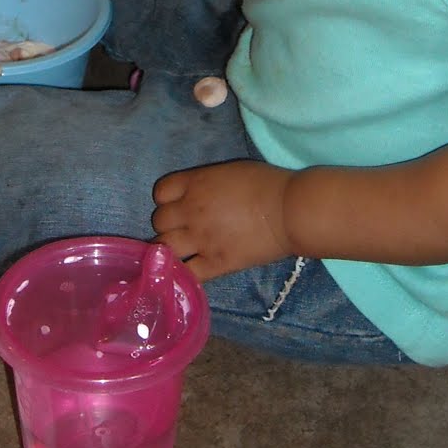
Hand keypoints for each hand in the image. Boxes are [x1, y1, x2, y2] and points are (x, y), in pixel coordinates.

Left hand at [152, 160, 294, 280]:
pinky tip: (190, 272)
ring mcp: (201, 239)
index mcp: (195, 184)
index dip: (166, 199)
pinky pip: (187, 274)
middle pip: (158, 221)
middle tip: (183, 228)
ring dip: (170, 249)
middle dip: (168, 224)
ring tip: (183, 251)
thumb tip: (199, 196)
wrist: (289, 210)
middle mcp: (191, 210)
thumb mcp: (229, 172)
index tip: (178, 203)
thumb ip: (206, 184)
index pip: (160, 192)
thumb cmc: (266, 184)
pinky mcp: (215, 263)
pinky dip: (183, 275)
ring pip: (164, 248)